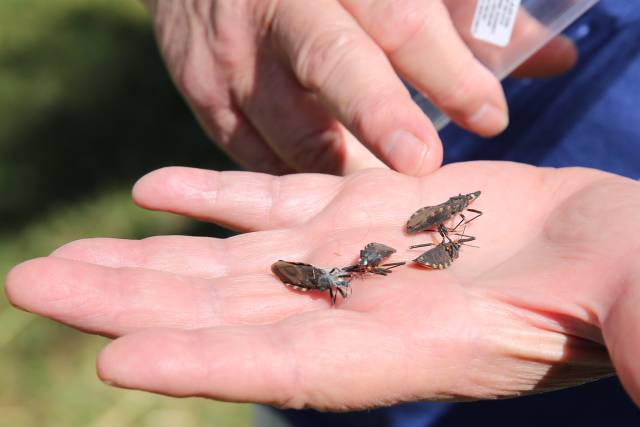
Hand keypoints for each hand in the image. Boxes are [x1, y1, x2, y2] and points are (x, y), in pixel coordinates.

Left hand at [6, 163, 639, 409]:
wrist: (612, 245)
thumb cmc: (630, 280)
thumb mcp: (637, 311)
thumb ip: (634, 332)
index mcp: (418, 347)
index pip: (294, 366)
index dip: (205, 366)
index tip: (113, 360)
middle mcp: (363, 310)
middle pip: (225, 315)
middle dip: (128, 304)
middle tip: (33, 287)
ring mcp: (353, 256)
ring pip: (227, 259)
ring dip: (144, 258)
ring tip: (62, 254)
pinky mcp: (362, 209)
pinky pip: (270, 202)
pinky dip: (209, 197)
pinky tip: (151, 186)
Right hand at [143, 0, 575, 174]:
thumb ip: (471, 17)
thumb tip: (558, 60)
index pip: (397, 17)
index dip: (445, 68)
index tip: (490, 115)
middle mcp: (278, 9)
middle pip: (332, 63)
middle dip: (379, 118)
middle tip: (422, 169)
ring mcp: (232, 58)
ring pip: (291, 130)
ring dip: (343, 173)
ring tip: (383, 205)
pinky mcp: (204, 100)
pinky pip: (255, 158)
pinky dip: (297, 184)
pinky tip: (327, 200)